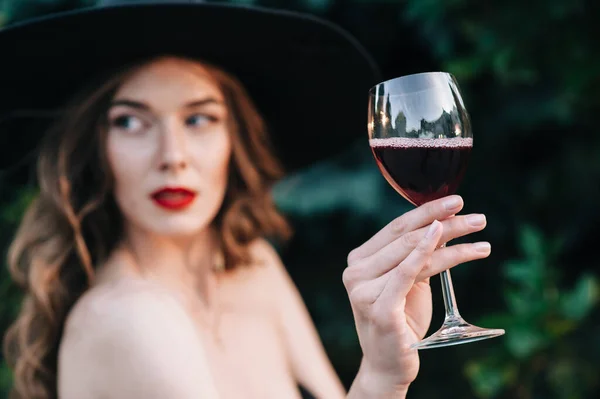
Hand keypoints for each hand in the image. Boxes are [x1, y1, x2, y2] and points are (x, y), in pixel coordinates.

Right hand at [343, 195, 490, 394]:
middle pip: (407, 237)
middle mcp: (355, 271)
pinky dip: (429, 254)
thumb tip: (443, 223)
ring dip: (451, 240)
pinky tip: (451, 245)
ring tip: (479, 233)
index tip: (455, 201)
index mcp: (359, 260)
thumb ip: (416, 255)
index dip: (426, 211)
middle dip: (445, 223)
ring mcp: (362, 290)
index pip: (396, 227)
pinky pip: (407, 274)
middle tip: (477, 217)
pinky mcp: (378, 308)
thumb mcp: (409, 282)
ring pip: (414, 253)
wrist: (388, 363)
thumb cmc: (401, 319)